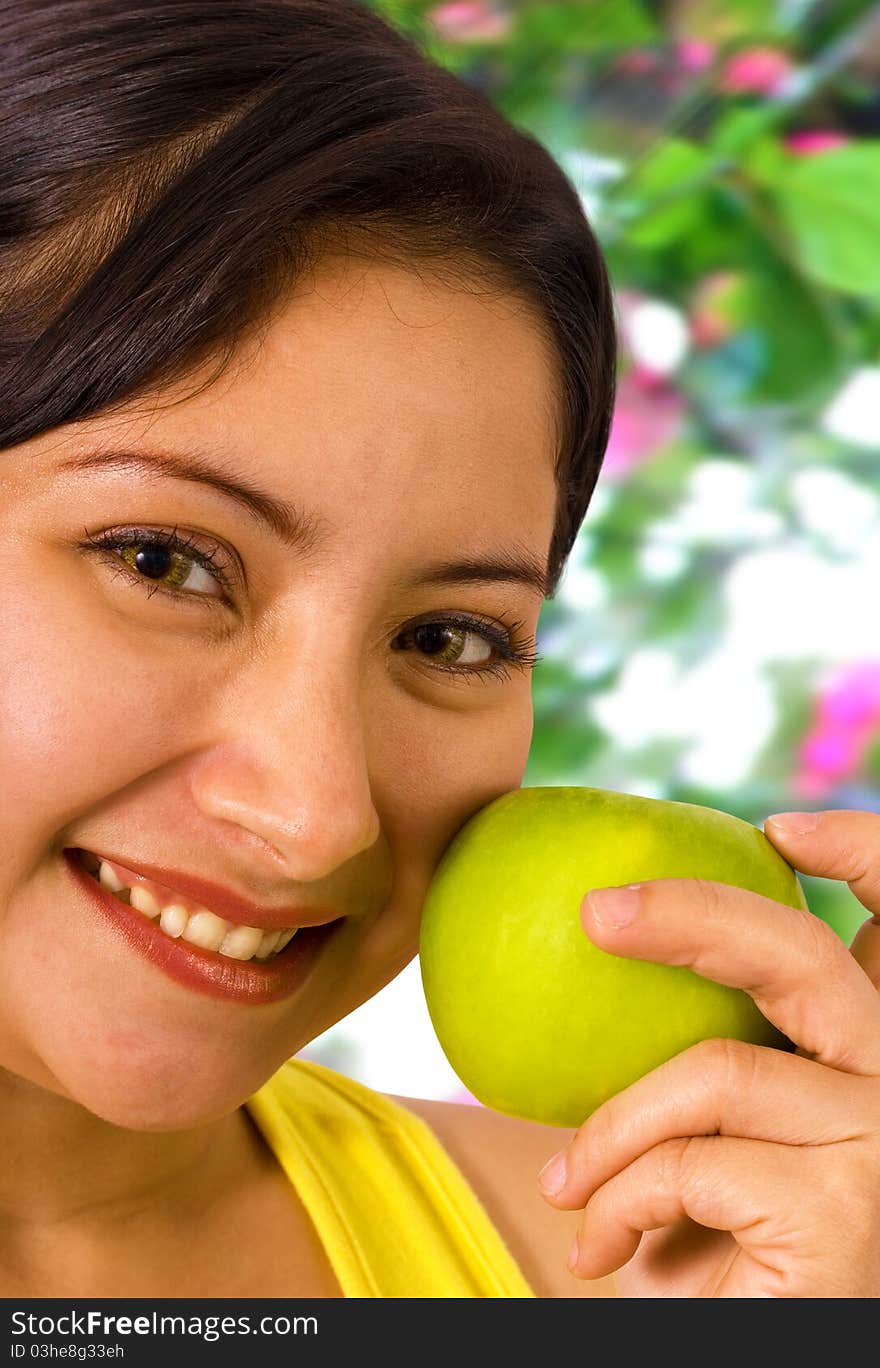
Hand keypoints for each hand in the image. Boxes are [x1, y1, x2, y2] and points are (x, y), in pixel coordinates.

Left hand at [536, 808, 879, 1297]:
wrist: (759, 1355)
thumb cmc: (733, 1263)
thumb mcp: (724, 1149)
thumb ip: (715, 1072)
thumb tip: (611, 949)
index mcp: (873, 1060)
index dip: (862, 853)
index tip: (780, 831)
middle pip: (801, 954)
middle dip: (690, 913)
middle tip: (595, 912)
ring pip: (715, 1071)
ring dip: (611, 1130)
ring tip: (562, 1185)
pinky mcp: (846, 1209)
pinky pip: (687, 1161)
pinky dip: (618, 1197)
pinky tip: (598, 1245)